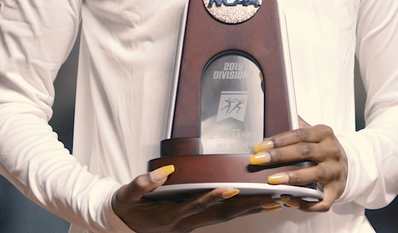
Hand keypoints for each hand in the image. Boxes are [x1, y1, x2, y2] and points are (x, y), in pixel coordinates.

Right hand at [112, 164, 281, 231]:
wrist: (122, 226)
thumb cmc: (126, 208)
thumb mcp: (128, 195)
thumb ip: (144, 183)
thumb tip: (165, 171)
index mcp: (169, 216)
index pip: (196, 205)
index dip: (214, 197)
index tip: (232, 187)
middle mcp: (185, 223)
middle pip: (221, 215)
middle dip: (247, 206)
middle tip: (271, 197)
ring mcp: (192, 224)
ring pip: (225, 217)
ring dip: (250, 210)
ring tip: (274, 201)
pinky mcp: (195, 222)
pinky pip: (222, 217)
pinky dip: (241, 211)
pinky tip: (256, 205)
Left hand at [248, 118, 347, 211]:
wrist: (347, 166)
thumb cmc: (323, 150)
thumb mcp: (315, 134)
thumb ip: (298, 128)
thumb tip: (274, 120)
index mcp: (324, 134)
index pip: (299, 135)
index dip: (278, 141)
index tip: (260, 147)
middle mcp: (331, 151)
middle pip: (303, 151)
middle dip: (278, 156)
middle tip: (258, 161)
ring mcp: (335, 171)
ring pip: (314, 174)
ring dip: (292, 177)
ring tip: (273, 180)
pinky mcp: (336, 190)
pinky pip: (322, 200)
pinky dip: (306, 203)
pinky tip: (290, 200)